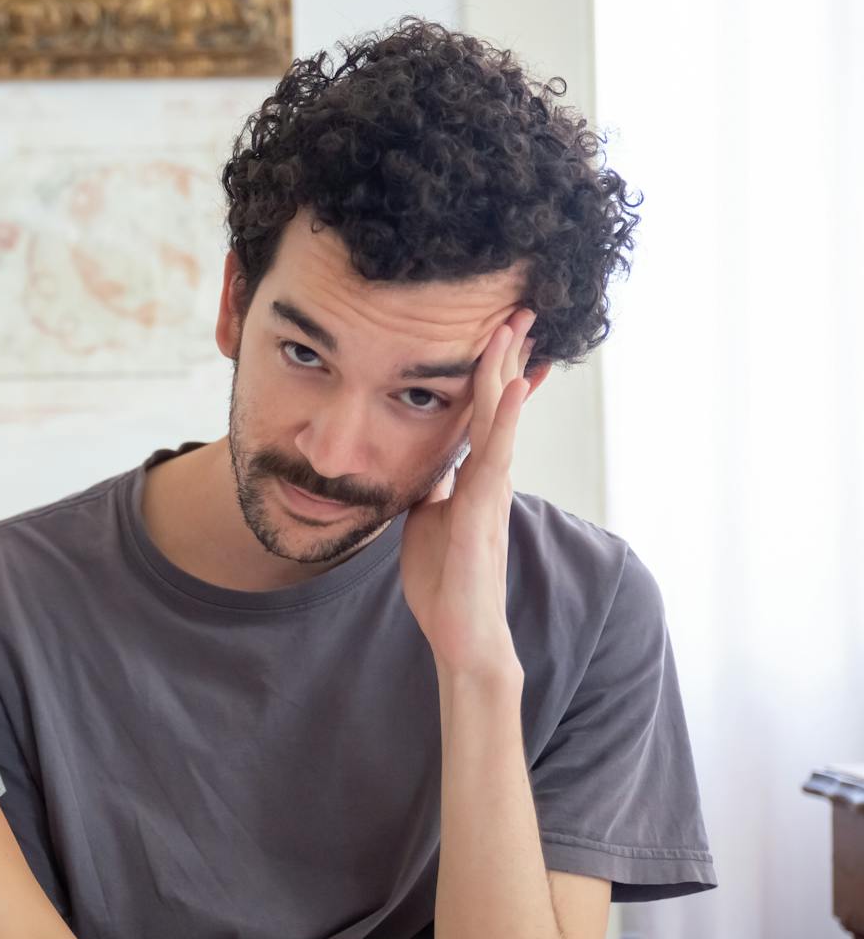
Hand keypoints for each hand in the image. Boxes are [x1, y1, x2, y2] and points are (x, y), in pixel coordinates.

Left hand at [400, 309, 535, 677]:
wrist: (461, 631)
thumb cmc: (444, 580)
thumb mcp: (425, 517)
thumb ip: (429, 485)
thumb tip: (419, 461)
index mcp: (473, 475)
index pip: (481, 411)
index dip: (490, 372)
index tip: (499, 332)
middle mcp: (489, 475)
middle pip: (497, 402)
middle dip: (505, 355)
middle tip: (519, 306)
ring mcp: (491, 489)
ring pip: (499, 417)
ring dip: (507, 369)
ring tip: (518, 325)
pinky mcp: (486, 508)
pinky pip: (497, 454)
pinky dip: (506, 417)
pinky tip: (513, 385)